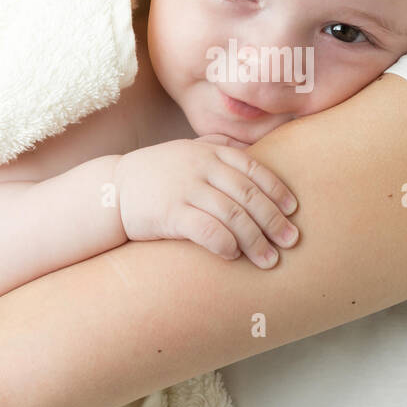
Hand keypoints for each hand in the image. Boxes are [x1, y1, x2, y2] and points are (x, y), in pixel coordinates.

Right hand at [112, 135, 299, 268]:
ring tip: (270, 259)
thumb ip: (215, 147)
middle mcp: (201, 167)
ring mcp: (186, 189)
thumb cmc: (156, 173)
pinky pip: (207, 229)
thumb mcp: (186, 150)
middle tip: (291, 241)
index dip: (277, 190)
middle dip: (274, 220)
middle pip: (249, 194)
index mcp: (210, 152)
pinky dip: (225, 243)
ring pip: (233, 215)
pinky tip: (234, 256)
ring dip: (256, 240)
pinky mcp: (170, 213)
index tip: (293, 210)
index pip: (253, 168)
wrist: (112, 189)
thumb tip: (248, 148)